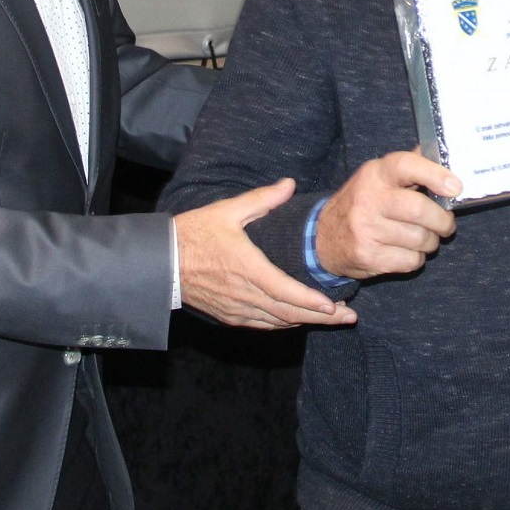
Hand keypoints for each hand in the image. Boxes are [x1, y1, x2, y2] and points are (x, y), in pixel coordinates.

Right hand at [175, 178, 357, 329]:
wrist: (161, 261)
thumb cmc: (194, 233)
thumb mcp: (227, 211)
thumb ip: (262, 200)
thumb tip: (290, 185)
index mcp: (247, 268)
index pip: (286, 292)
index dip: (312, 302)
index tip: (334, 306)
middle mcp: (244, 294)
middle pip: (289, 313)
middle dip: (321, 318)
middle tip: (348, 317)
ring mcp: (236, 309)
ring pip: (277, 323)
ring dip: (305, 322)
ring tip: (330, 320)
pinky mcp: (228, 316)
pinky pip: (262, 325)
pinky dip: (283, 324)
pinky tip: (296, 320)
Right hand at [315, 150, 459, 279]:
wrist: (324, 237)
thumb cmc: (362, 204)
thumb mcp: (378, 177)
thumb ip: (409, 166)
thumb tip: (441, 149)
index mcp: (375, 174)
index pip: (406, 165)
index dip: (435, 174)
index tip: (456, 187)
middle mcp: (368, 199)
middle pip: (419, 210)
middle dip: (442, 221)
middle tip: (445, 224)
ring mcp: (366, 229)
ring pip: (420, 238)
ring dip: (430, 242)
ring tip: (422, 237)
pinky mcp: (368, 255)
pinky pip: (411, 260)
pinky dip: (417, 258)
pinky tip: (405, 251)